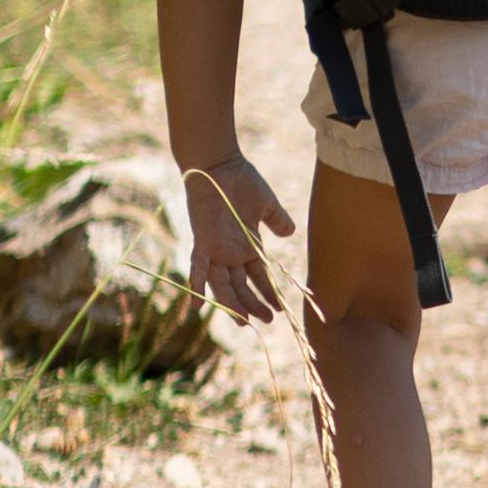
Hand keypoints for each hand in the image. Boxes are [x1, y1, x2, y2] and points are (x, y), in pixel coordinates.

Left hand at [182, 151, 297, 319]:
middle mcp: (231, 253)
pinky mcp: (202, 243)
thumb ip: (277, 220)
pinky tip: (197, 307)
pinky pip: (198, 268)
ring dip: (232, 304)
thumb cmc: (242, 181)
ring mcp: (216, 250)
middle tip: (265, 321)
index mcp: (248, 246)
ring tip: (243, 322)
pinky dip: (197, 285)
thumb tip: (290, 233)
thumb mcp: (266, 204)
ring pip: (223, 285)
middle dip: (252, 305)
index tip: (278, 309)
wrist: (219, 166)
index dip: (268, 293)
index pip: (259, 276)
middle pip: (241, 286)